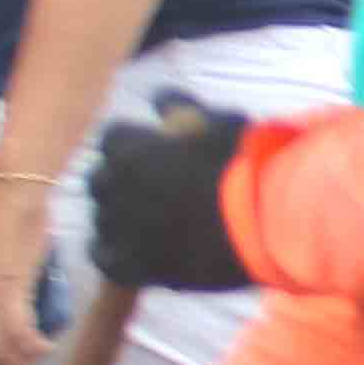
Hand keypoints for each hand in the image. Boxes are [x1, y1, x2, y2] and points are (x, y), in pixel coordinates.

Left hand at [83, 97, 255, 289]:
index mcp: (128, 148)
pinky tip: (138, 251)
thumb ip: (179, 107)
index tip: (157, 151)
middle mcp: (113, 186)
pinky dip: (115, 252)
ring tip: (154, 223)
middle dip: (121, 181)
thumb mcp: (215, 121)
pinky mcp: (132, 266)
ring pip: (102, 219)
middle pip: (100, 180)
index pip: (112, 138)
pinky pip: (103, 258)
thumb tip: (159, 99)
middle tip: (156, 188)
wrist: (263, 224)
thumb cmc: (242, 165)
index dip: (136, 144)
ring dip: (121, 217)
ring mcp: (119, 228)